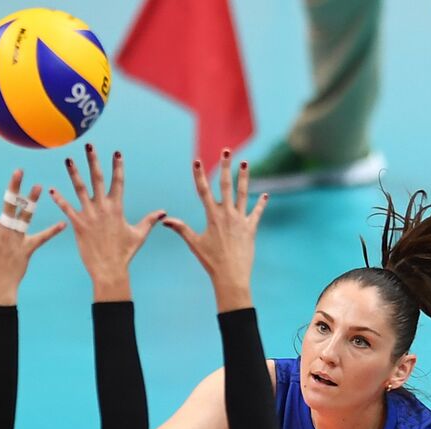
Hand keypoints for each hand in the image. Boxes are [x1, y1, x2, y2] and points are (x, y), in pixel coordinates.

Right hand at [0, 170, 64, 304]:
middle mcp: (3, 232)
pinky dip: (51, 232)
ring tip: (39, 187)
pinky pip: (41, 239)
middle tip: (19, 171)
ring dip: (33, 202)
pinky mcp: (27, 248)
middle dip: (14, 187)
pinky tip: (63, 224)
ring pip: (26, 217)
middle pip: (9, 206)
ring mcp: (17, 239)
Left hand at [50, 146, 165, 301]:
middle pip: (98, 179)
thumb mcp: (139, 235)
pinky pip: (67, 209)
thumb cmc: (125, 254)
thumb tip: (163, 212)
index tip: (117, 152)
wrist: (110, 269)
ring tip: (68, 159)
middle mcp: (103, 208)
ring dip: (74, 173)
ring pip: (80, 189)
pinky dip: (59, 199)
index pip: (118, 182)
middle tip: (89, 146)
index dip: (118, 167)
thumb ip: (149, 221)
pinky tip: (52, 189)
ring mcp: (90, 216)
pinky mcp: (78, 225)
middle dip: (94, 161)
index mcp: (117, 208)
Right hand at [161, 150, 266, 311]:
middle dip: (225, 166)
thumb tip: (165, 220)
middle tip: (227, 151)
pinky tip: (265, 194)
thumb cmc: (210, 261)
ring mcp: (241, 220)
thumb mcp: (194, 244)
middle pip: (225, 185)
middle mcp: (227, 214)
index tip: (196, 161)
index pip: (204, 191)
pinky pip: (256, 213)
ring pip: (243, 193)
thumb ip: (181, 229)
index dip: (199, 175)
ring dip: (244, 177)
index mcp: (212, 216)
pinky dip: (261, 204)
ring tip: (245, 162)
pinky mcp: (251, 228)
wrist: (231, 275)